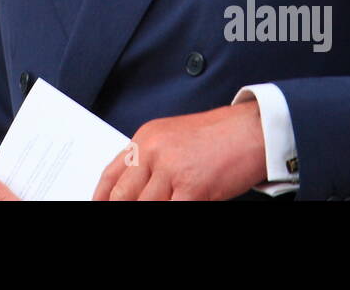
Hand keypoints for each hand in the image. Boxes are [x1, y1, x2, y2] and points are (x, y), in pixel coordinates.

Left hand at [93, 101, 266, 200]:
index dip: (101, 197)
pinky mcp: (193, 187)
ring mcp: (172, 170)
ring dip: (147, 212)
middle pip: (123, 195)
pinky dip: (170, 214)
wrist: (250, 130)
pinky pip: (171, 211)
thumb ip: (150, 160)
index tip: (99, 206)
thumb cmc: (216, 136)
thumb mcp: (172, 138)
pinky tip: (177, 209)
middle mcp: (153, 151)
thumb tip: (134, 189)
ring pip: (145, 206)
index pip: (110, 174)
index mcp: (145, 138)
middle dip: (121, 209)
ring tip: (161, 206)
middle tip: (120, 219)